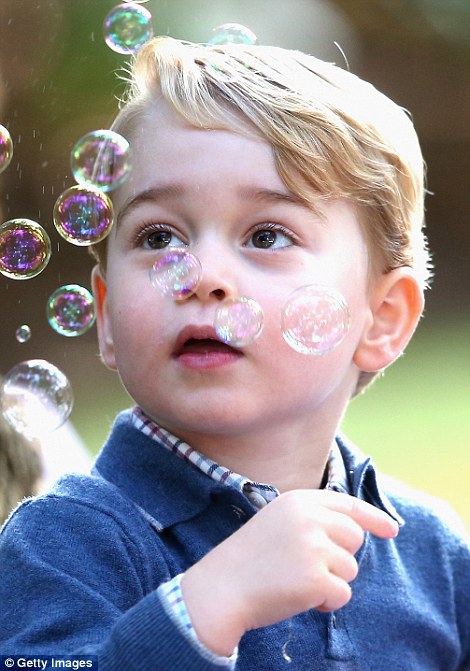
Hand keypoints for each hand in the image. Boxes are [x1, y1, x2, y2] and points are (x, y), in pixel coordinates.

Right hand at [182, 490, 397, 655]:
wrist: (221, 588)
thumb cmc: (250, 559)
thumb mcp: (279, 522)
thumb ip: (313, 519)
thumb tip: (357, 532)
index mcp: (298, 500)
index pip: (348, 504)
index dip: (373, 517)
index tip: (392, 529)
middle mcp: (309, 518)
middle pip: (354, 538)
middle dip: (339, 556)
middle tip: (307, 565)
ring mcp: (314, 546)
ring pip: (350, 568)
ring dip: (330, 581)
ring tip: (295, 579)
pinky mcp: (316, 578)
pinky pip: (342, 594)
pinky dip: (326, 601)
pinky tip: (298, 597)